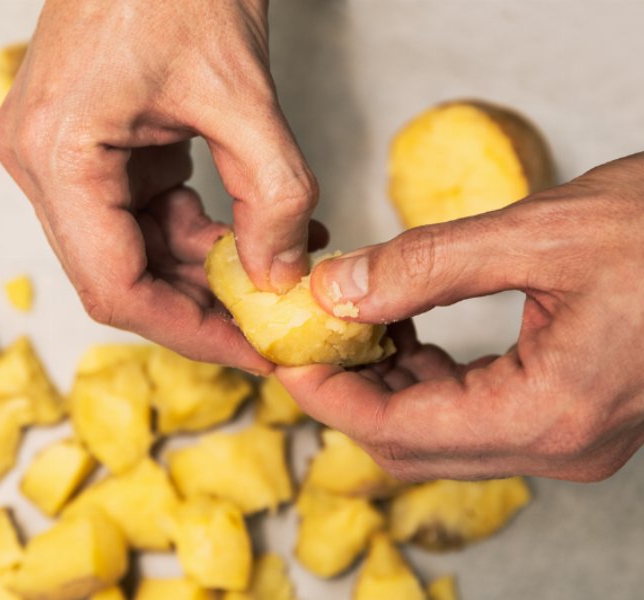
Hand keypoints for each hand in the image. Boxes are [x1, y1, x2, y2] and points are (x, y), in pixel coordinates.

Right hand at [0, 0, 316, 371]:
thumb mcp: (244, 95)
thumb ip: (273, 196)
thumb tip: (281, 276)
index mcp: (58, 154)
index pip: (114, 286)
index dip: (188, 331)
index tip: (251, 350)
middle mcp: (45, 164)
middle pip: (123, 276)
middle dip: (204, 306)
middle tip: (272, 324)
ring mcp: (66, 158)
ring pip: (138, 252)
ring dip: (210, 271)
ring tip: (283, 272)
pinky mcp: (96, 150)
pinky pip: (146, 217)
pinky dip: (202, 235)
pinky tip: (260, 235)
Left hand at [278, 153, 643, 481]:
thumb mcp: (540, 233)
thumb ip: (427, 267)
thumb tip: (338, 289)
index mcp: (552, 412)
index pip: (399, 430)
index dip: (327, 395)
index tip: (283, 354)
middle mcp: (559, 443)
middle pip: (410, 443)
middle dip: (347, 391)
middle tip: (305, 335)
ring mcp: (566, 435)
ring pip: (436, 432)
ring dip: (383, 383)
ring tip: (348, 322)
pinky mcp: (567, 412)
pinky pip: (470, 412)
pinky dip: (423, 376)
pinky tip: (401, 328)